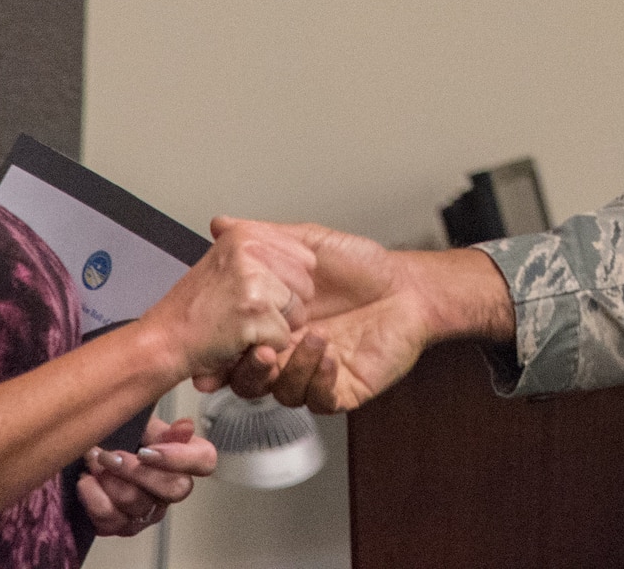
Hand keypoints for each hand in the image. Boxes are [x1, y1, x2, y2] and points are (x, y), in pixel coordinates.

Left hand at [77, 415, 214, 536]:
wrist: (92, 455)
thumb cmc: (121, 437)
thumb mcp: (142, 424)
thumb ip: (163, 429)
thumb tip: (186, 427)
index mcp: (184, 458)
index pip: (205, 461)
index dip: (179, 458)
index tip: (146, 450)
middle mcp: (173, 488)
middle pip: (173, 488)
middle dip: (134, 470)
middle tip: (107, 455)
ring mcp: (150, 511)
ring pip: (136, 503)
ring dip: (107, 479)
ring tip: (92, 462)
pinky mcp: (125, 526)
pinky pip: (111, 520)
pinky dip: (93, 498)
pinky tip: (86, 482)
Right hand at [139, 220, 315, 390]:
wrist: (162, 340)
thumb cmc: (190, 308)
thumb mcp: (220, 260)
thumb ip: (247, 244)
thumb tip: (257, 228)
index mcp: (245, 235)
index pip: (305, 258)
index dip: (289, 283)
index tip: (262, 291)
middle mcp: (250, 251)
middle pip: (307, 285)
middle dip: (287, 308)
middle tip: (248, 310)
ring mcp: (252, 281)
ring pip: (298, 313)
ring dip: (276, 328)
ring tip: (243, 323)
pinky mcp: (253, 312)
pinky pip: (284, 338)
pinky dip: (265, 348)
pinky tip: (240, 338)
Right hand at [212, 222, 512, 413]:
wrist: (408, 286)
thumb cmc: (362, 268)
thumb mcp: (309, 244)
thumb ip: (265, 238)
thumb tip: (222, 224)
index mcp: (275, 323)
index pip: (234, 347)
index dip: (221, 351)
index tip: (215, 345)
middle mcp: (290, 353)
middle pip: (249, 379)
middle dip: (248, 370)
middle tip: (261, 350)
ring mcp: (314, 373)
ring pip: (283, 391)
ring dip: (292, 368)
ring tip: (311, 337)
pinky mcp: (341, 388)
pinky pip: (320, 398)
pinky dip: (318, 379)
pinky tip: (328, 355)